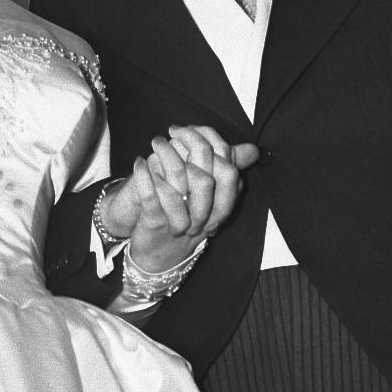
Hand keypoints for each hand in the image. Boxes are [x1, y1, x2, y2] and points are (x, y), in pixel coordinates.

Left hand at [104, 125, 258, 273]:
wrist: (158, 262)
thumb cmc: (184, 225)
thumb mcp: (208, 200)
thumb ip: (226, 173)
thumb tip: (252, 150)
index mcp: (219, 209)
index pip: (228, 172)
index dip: (213, 146)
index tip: (193, 129)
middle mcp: (203, 218)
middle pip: (207, 178)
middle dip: (191, 146)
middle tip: (173, 130)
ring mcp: (179, 223)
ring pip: (180, 183)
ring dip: (165, 155)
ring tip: (156, 141)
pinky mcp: (155, 225)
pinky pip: (152, 197)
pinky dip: (144, 176)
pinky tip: (139, 162)